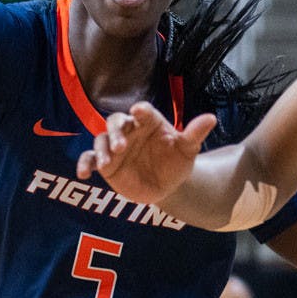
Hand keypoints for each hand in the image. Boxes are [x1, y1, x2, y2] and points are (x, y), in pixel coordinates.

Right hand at [75, 101, 215, 204]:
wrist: (167, 186)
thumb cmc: (177, 162)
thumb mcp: (187, 150)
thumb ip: (194, 134)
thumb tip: (212, 118)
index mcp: (150, 122)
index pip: (143, 112)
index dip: (141, 111)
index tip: (139, 112)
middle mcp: (130, 131)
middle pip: (116, 121)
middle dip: (116, 131)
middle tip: (121, 145)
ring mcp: (115, 147)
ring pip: (101, 140)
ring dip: (102, 149)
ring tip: (107, 163)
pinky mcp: (106, 164)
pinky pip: (90, 159)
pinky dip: (84, 163)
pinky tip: (84, 173)